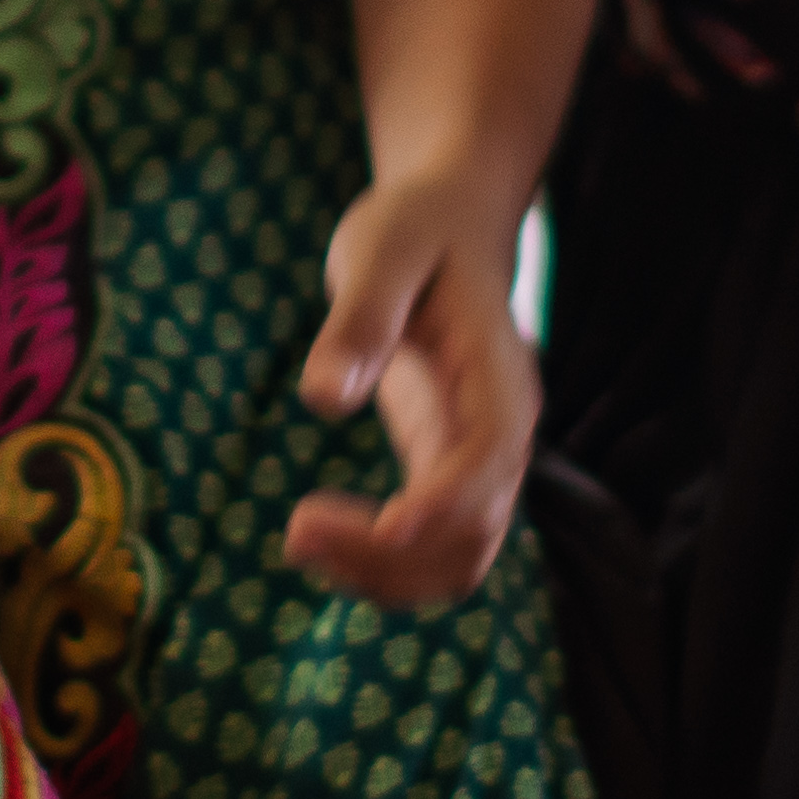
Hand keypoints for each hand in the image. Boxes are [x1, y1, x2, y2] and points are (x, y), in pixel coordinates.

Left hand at [280, 165, 537, 606]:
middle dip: (392, 552)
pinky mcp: (446, 472)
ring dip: (385, 575)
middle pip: (474, 530)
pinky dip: (381, 566)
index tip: (386, 524)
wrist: (448, 224)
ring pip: (458, 559)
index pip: (493, 455)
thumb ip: (358, 319)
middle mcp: (502, 429)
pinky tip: (315, 539)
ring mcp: (479, 460)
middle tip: (296, 531)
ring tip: (298, 542)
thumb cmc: (415, 228)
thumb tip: (323, 400)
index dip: (448, 500)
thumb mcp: (381, 250)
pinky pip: (431, 548)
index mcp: (497, 372)